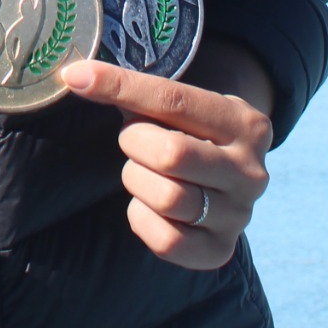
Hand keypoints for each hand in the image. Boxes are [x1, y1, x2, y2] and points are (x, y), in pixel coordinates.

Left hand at [61, 59, 271, 269]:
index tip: (77, 78)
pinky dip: (142, 218)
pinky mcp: (220, 250)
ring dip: (137, 180)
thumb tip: (76, 77)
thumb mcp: (179, 105)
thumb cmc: (191, 132)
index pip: (174, 100)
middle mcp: (251, 172)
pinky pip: (166, 240)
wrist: (227, 180)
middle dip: (135, 143)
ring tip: (145, 171)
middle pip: (171, 155)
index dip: (120, 87)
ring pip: (167, 198)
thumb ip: (134, 90)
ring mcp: (239, 216)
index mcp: (245, 124)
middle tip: (135, 140)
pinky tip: (149, 204)